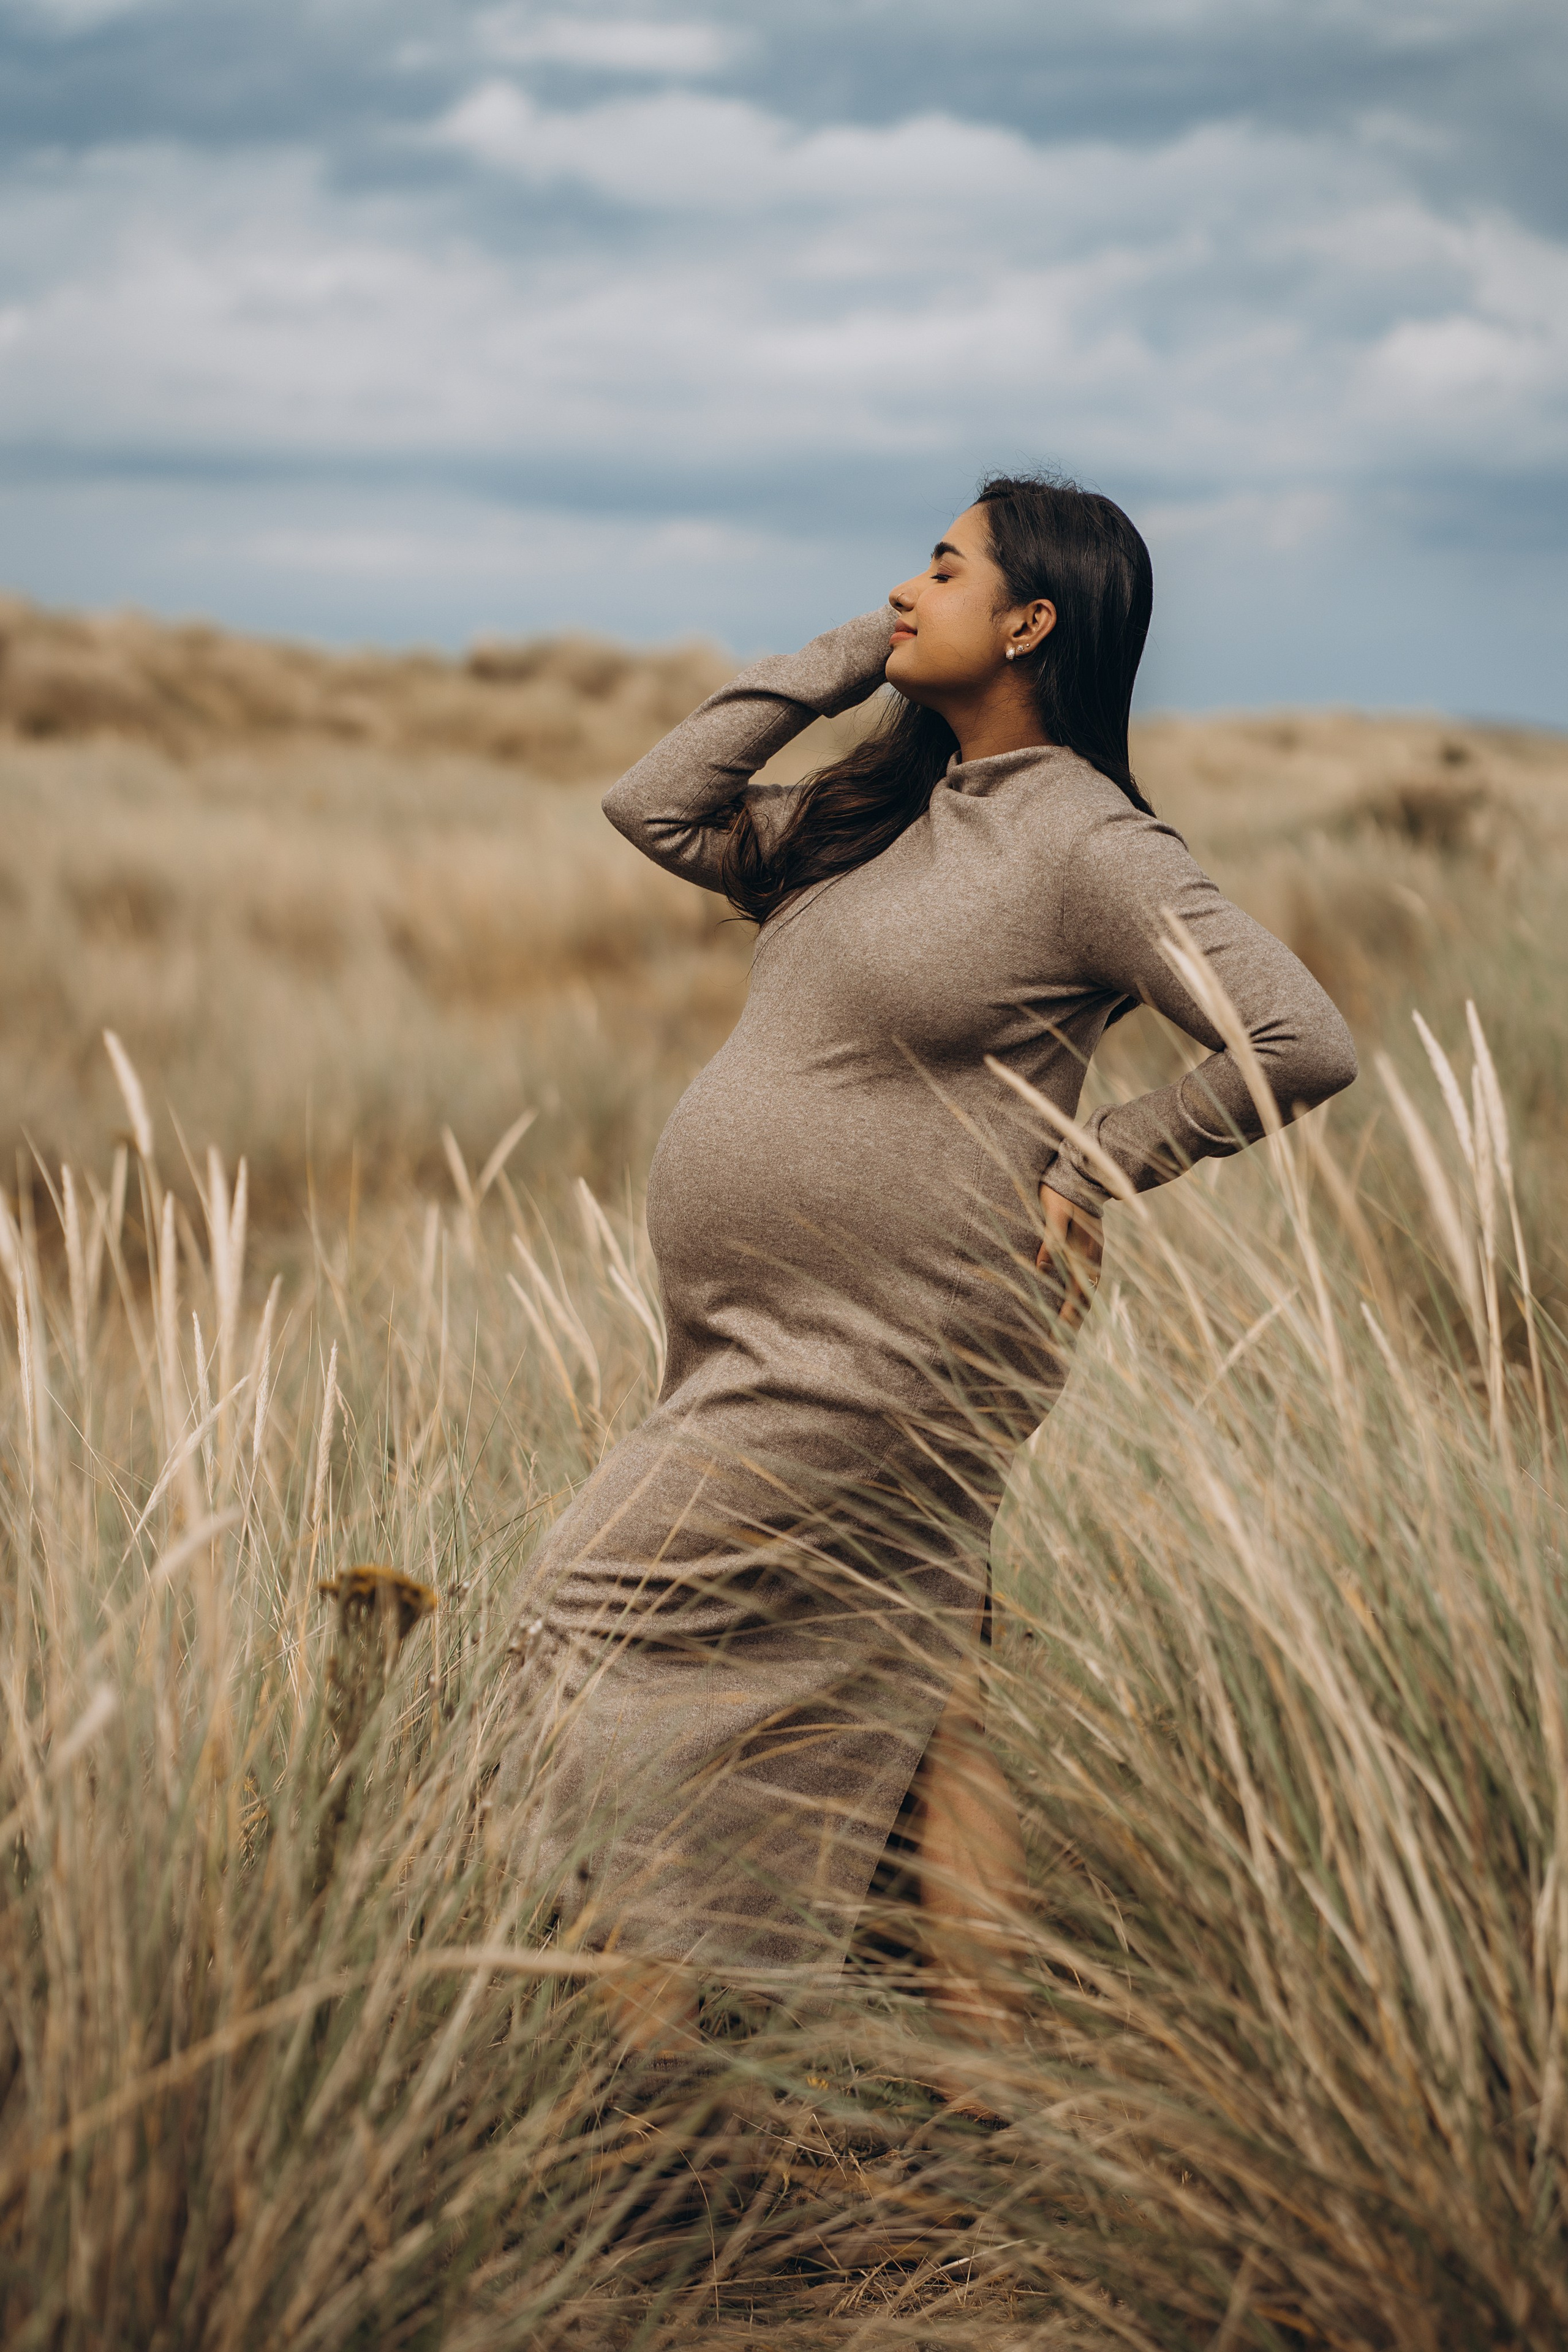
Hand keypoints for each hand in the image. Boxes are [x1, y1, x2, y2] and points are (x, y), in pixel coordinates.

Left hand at [1036, 1184, 1103, 1330]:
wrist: (1082, 1176)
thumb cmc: (1064, 1195)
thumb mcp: (1055, 1214)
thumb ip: (1051, 1240)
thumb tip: (1043, 1268)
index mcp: (1085, 1254)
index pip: (1076, 1295)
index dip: (1067, 1318)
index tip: (1056, 1337)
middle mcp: (1092, 1260)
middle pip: (1085, 1300)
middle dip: (1073, 1324)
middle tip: (1060, 1346)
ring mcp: (1093, 1256)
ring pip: (1088, 1292)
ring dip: (1078, 1313)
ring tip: (1067, 1333)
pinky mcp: (1091, 1250)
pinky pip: (1088, 1281)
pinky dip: (1080, 1297)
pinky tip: (1073, 1304)